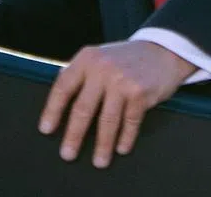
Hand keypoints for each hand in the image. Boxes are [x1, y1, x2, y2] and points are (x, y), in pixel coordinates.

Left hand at [38, 40, 196, 167]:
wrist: (164, 50)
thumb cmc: (128, 58)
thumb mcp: (101, 56)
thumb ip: (81, 72)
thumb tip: (60, 96)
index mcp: (88, 59)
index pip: (63, 87)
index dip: (53, 111)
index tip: (47, 130)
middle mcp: (103, 68)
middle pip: (83, 108)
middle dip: (74, 135)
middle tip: (68, 154)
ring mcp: (123, 80)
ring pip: (107, 120)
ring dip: (102, 144)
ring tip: (99, 161)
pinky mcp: (140, 92)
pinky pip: (130, 121)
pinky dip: (125, 137)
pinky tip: (121, 148)